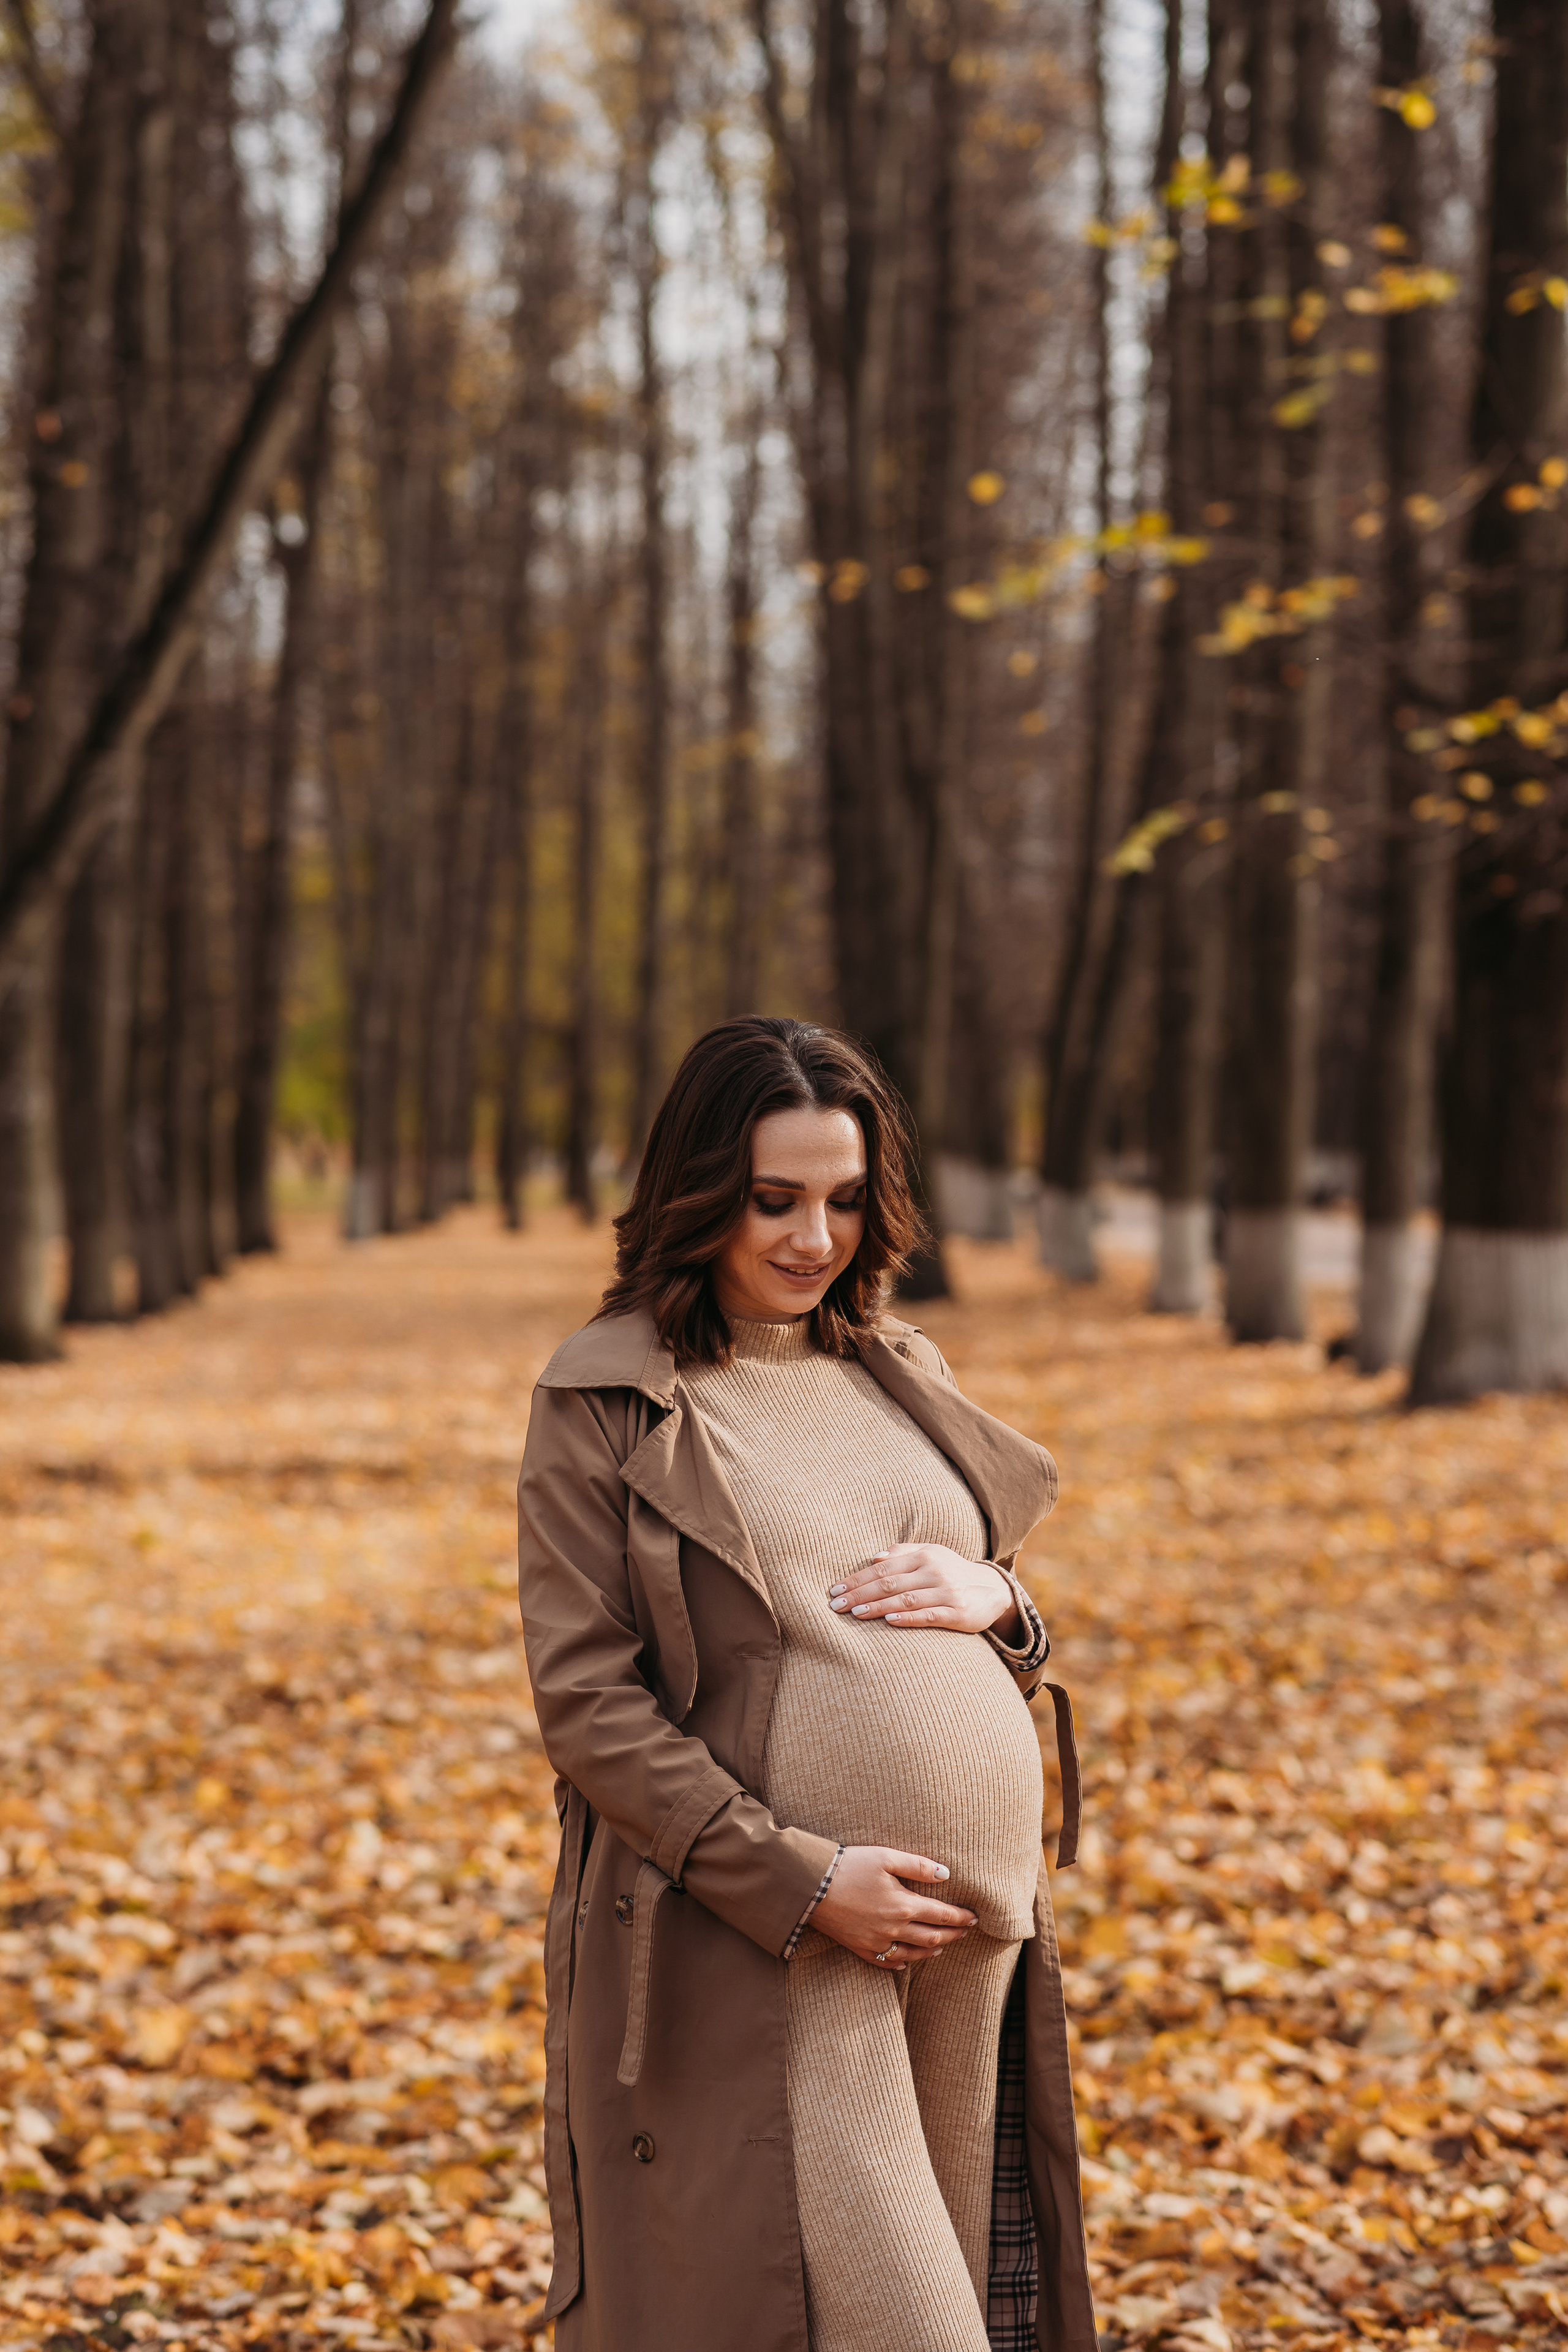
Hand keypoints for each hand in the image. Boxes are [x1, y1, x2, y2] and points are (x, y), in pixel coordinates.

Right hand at [811, 1846, 976, 1969]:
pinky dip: (900, 1964)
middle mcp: (893, 1928)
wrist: (810, 1885)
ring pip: (912, 1954)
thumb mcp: (885, 1857)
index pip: (942, 1914)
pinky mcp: (859, 1947)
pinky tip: (906, 1963)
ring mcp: (876, 1942)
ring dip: (931, 1950)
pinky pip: (885, 1962)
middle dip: (953, 1934)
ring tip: (943, 1945)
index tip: (975, 1917)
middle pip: (931, 1937)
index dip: (961, 1917)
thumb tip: (946, 1874)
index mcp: (903, 1905)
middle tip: (966, 1931)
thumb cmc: (849, 1865)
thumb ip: (918, 1866)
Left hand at [829, 1543, 1020, 1638]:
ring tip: (855, 1613)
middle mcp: (934, 1571)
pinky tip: (889, 1620)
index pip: (883, 1567)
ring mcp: (947, 1592)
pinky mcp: (958, 1613)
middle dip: (859, 1594)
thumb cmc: (952, 1572)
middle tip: (835, 1605)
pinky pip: (929, 1616)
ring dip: (877, 1606)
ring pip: (905, 1599)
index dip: (857, 1579)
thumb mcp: (932, 1555)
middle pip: (889, 1583)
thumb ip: (903, 1553)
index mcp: (924, 1556)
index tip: (835, 1590)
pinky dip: (908, 1618)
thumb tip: (873, 1557)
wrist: (993, 1590)